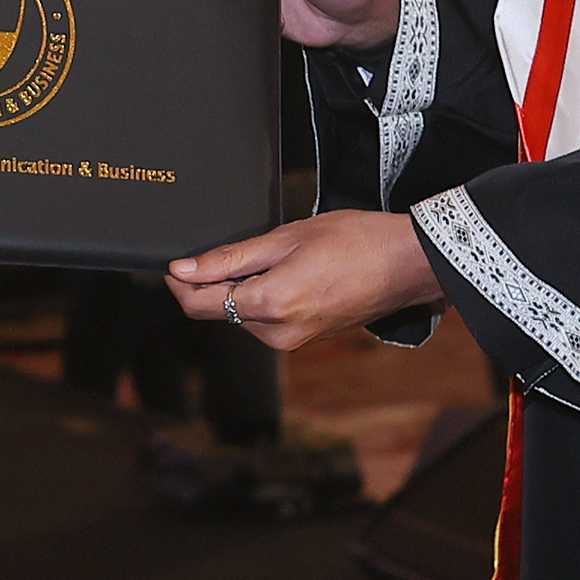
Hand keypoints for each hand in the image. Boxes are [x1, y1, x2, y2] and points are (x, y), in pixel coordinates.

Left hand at [165, 210, 438, 350]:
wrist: (406, 264)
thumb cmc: (354, 241)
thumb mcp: (284, 239)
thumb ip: (229, 258)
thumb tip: (184, 270)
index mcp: (269, 305)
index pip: (199, 305)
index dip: (179, 283)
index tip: (174, 263)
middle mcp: (277, 333)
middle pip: (219, 311)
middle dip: (214, 283)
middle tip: (236, 248)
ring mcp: (292, 340)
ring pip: (242, 315)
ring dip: (241, 288)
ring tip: (275, 256)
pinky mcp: (304, 339)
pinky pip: (266, 319)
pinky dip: (262, 297)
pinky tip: (286, 272)